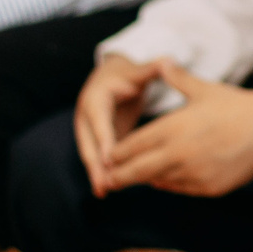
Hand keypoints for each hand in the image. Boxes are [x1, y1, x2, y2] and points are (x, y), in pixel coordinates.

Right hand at [75, 53, 163, 195]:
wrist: (113, 78)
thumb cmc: (128, 74)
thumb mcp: (138, 71)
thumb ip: (151, 69)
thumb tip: (166, 61)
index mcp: (95, 98)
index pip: (99, 121)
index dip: (104, 140)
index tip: (110, 159)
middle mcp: (86, 116)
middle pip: (89, 142)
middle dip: (95, 164)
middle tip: (104, 184)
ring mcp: (88, 130)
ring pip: (91, 153)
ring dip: (96, 173)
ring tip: (104, 191)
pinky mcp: (96, 139)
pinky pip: (98, 157)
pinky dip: (102, 172)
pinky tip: (110, 187)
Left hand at [100, 62, 252, 196]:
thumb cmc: (236, 106)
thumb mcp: (204, 90)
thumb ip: (177, 79)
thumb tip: (163, 61)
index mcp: (171, 128)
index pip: (132, 146)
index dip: (117, 153)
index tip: (109, 156)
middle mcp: (177, 154)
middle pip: (136, 171)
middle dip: (120, 175)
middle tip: (108, 179)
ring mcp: (192, 174)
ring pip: (158, 182)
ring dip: (147, 179)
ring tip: (138, 177)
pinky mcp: (208, 187)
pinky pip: (181, 189)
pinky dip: (171, 183)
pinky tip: (168, 178)